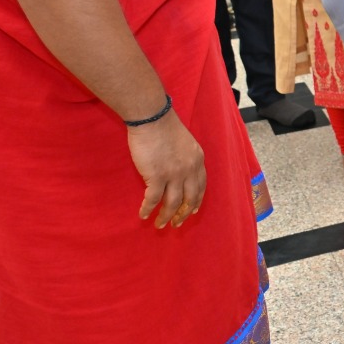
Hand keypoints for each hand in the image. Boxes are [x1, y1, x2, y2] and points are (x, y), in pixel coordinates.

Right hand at [128, 112, 206, 228]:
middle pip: (190, 199)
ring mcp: (174, 174)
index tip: (194, 211)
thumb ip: (185, 158)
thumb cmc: (164, 126)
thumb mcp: (184, 143)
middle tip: (177, 224)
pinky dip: (148, 209)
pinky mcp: (157, 176)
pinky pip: (153, 199)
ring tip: (160, 225)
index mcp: (198, 160)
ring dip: (166, 217)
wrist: (152, 118)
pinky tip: (143, 215)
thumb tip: (178, 172)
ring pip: (172, 203)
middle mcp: (190, 169)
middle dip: (183, 214)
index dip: (197, 200)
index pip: (201, 186)